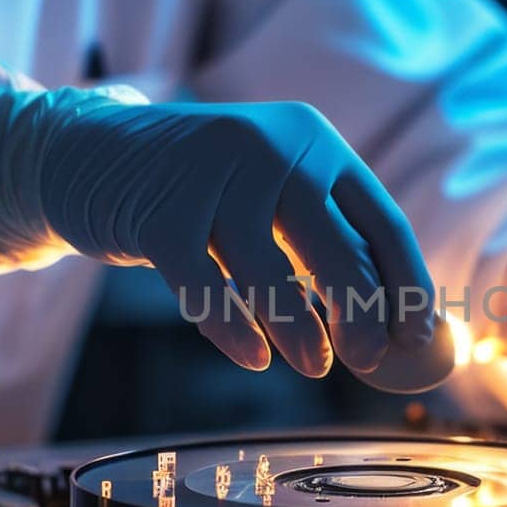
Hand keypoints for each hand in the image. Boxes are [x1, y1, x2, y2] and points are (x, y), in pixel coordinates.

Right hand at [0, 91, 435, 377]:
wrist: (87, 154)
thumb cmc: (198, 191)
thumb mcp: (268, 195)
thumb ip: (323, 242)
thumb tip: (390, 326)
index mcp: (314, 140)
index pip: (382, 219)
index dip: (408, 284)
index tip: (419, 338)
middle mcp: (270, 145)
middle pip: (333, 239)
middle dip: (360, 309)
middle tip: (369, 360)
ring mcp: (210, 173)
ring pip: (268, 266)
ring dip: (298, 326)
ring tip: (314, 367)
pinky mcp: (158, 211)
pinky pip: (205, 284)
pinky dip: (232, 327)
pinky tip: (254, 356)